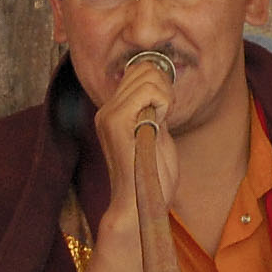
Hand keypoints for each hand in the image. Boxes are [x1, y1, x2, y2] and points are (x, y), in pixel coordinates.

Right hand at [90, 55, 180, 248]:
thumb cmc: (151, 174)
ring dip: (164, 94)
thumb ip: (153, 109)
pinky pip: (148, 91)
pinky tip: (159, 123)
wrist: (138, 204)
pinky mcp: (117, 123)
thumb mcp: (154, 133)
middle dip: (164, 85)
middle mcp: (106, 110)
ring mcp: (109, 116)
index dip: (160, 83)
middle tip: (165, 114)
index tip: (164, 109)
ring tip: (161, 120)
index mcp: (112, 112)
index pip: (138, 70)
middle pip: (143, 68)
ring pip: (147, 74)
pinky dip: (163, 102)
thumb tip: (162, 86)